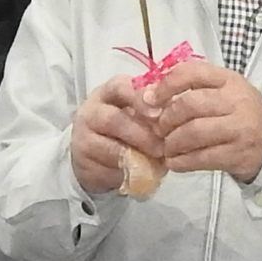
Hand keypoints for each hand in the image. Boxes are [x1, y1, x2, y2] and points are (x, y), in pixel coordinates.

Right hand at [68, 76, 168, 198]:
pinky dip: (126, 172)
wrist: (94, 154)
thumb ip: (155, 109)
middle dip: (142, 134)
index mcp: (109, 92)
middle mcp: (92, 111)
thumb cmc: (125, 127)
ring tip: (155, 161)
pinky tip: (141, 173)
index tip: (159, 112)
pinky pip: (106, 169)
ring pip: (110, 147)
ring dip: (136, 156)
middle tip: (163, 145)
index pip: (121, 87)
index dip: (140, 99)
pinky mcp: (83, 162)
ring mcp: (83, 137)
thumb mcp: (137, 112)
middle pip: (114, 120)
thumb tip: (178, 111)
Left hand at [143, 58, 261, 182]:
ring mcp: (239, 128)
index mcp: (229, 80)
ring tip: (167, 147)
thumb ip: (191, 88)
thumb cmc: (239, 112)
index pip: (191, 72)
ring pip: (193, 133)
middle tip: (159, 129)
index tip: (151, 99)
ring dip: (172, 142)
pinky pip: (201, 158)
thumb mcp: (222, 90)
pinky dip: (181, 162)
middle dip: (166, 119)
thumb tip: (148, 96)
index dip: (165, 85)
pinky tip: (175, 162)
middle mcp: (236, 101)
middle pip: (189, 105)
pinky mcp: (238, 154)